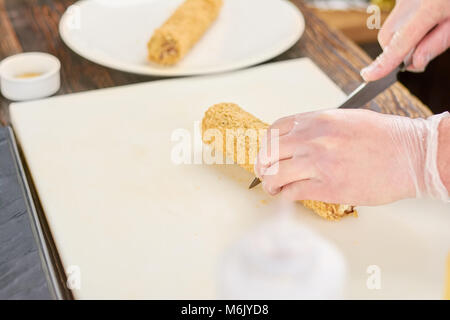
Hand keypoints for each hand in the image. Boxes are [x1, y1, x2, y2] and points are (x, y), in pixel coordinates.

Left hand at [255, 109, 448, 205]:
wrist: (411, 155)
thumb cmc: (384, 137)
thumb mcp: (346, 119)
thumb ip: (318, 127)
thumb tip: (296, 140)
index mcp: (318, 119)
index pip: (275, 130)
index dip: (267, 144)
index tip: (268, 153)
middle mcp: (314, 138)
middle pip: (268, 153)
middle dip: (262, 165)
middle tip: (264, 173)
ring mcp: (319, 163)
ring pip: (275, 174)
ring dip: (269, 184)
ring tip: (273, 188)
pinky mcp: (328, 187)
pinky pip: (292, 193)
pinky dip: (285, 196)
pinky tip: (289, 196)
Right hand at [361, 0, 449, 81]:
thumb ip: (438, 43)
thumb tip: (415, 62)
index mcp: (430, 6)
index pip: (400, 42)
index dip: (384, 62)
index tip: (369, 75)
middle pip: (387, 37)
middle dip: (396, 50)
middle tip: (422, 52)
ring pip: (392, 27)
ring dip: (403, 36)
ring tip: (431, 28)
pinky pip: (400, 15)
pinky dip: (409, 23)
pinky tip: (429, 16)